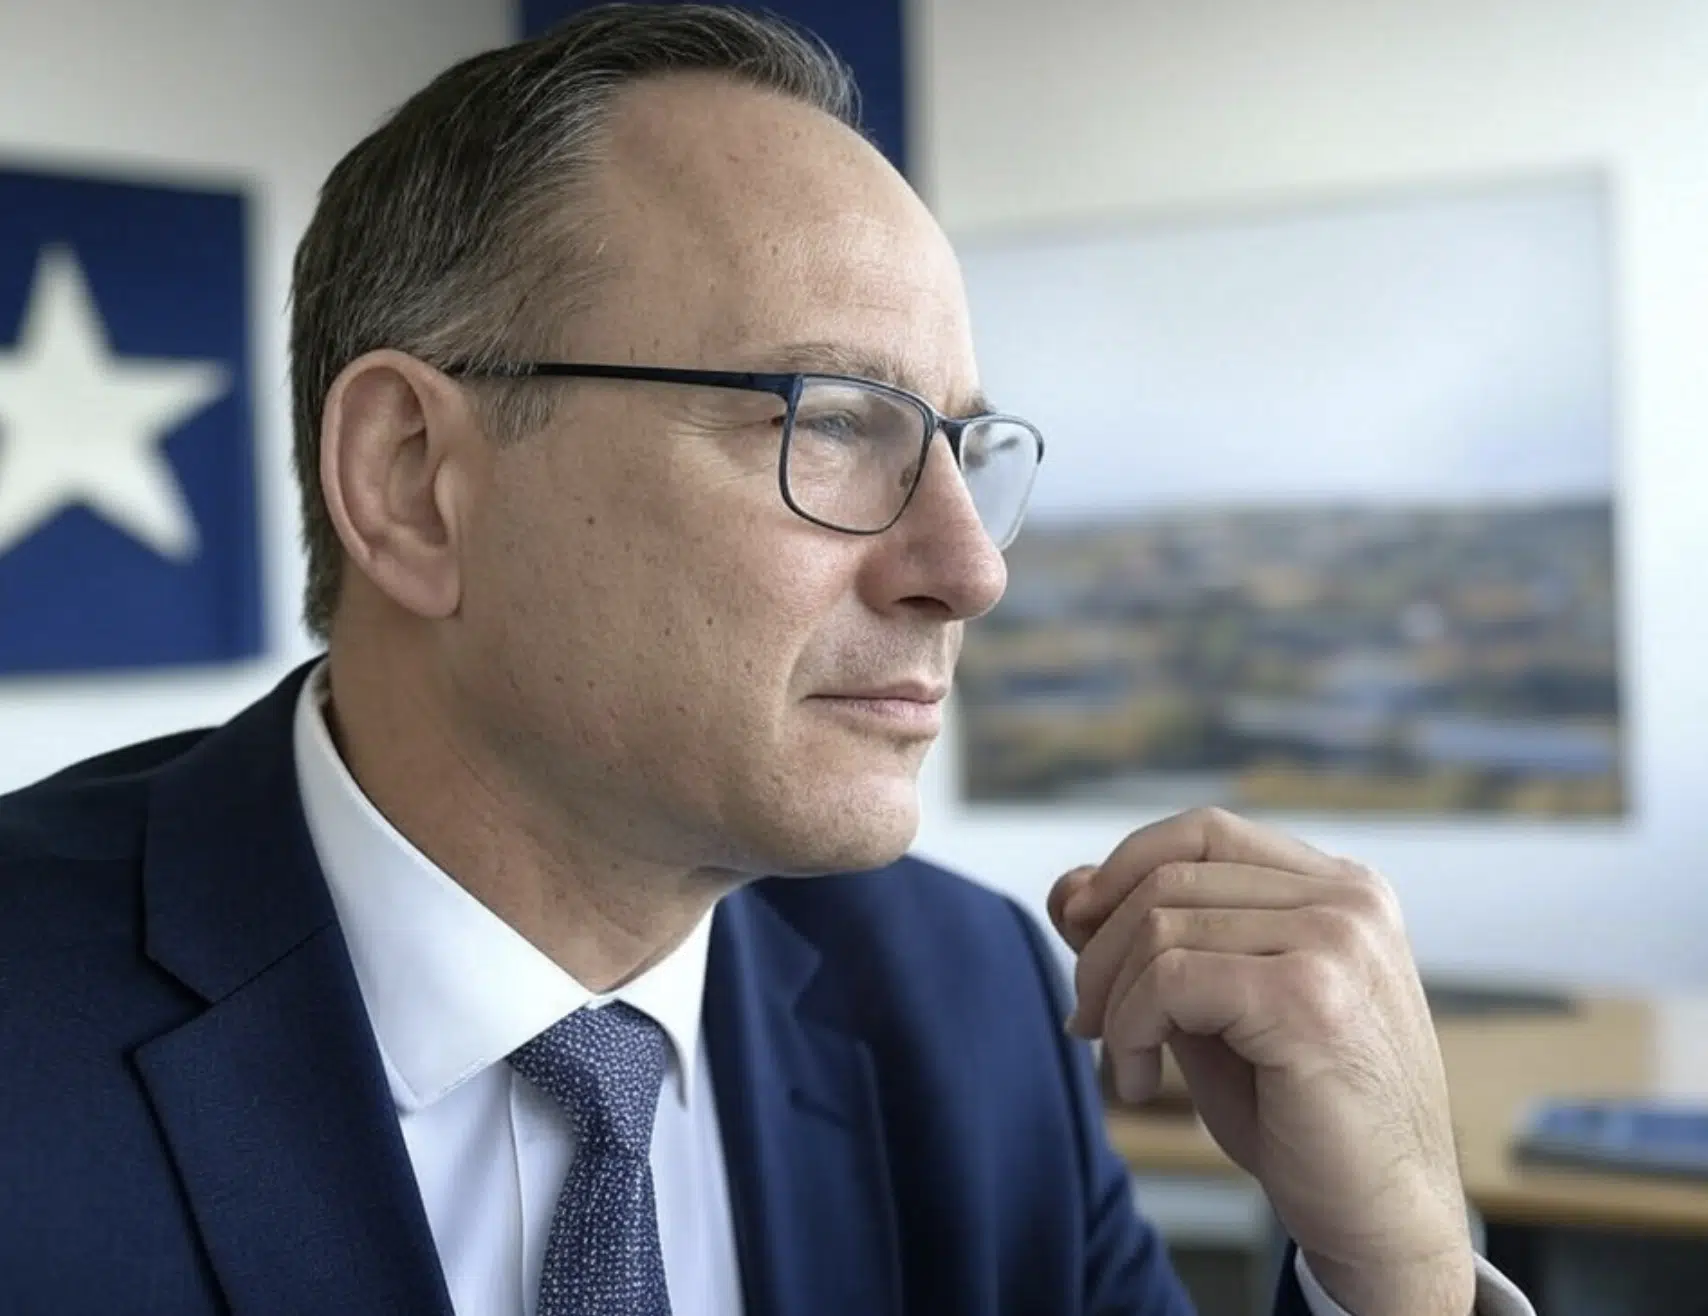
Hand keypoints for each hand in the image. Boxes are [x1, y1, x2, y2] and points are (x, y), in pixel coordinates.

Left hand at [1048, 808, 1475, 1315]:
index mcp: (1341, 890)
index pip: (1205, 831)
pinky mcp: (1307, 995)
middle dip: (1100, 950)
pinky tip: (1143, 1082)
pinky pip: (1168, 979)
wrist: (1385, 1220)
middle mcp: (1348, 901)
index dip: (1124, 865)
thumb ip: (1154, 942)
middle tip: (1084, 1019)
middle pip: (1169, 878)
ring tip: (1128, 1062)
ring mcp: (1336, 941)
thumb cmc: (1303, 1117)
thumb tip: (1068, 887)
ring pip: (1159, 927)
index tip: (1077, 922)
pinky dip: (1130, 1030)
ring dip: (1114, 1003)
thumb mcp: (1214, 1010)